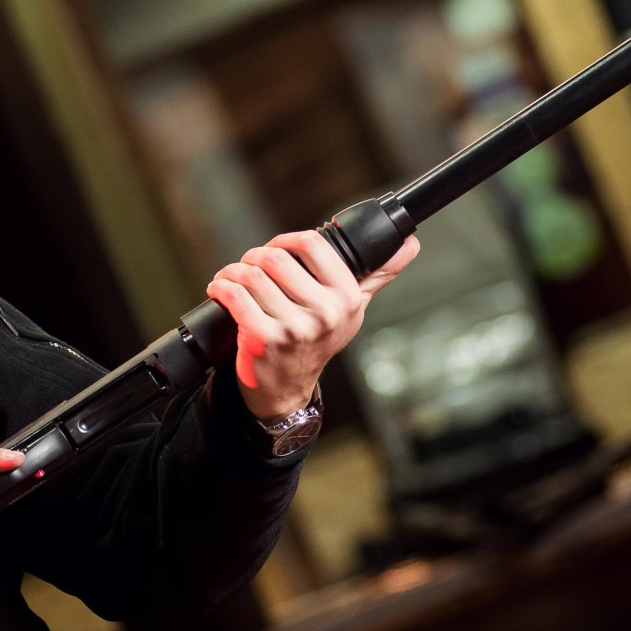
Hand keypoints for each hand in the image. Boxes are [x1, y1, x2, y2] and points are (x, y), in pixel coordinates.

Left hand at [204, 230, 419, 420]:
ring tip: (232, 279)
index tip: (276, 249)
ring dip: (232, 272)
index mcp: (347, 298)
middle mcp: (324, 313)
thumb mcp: (351, 309)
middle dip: (254, 257)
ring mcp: (293, 328)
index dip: (286, 240)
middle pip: (274, 257)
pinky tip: (220, 289)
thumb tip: (410, 243)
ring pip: (250, 274)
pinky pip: (234, 295)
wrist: (286, 390)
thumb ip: (377, 274)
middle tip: (249, 267)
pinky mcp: (262, 338)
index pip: (311, 243)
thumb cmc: (317, 342)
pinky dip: (221, 287)